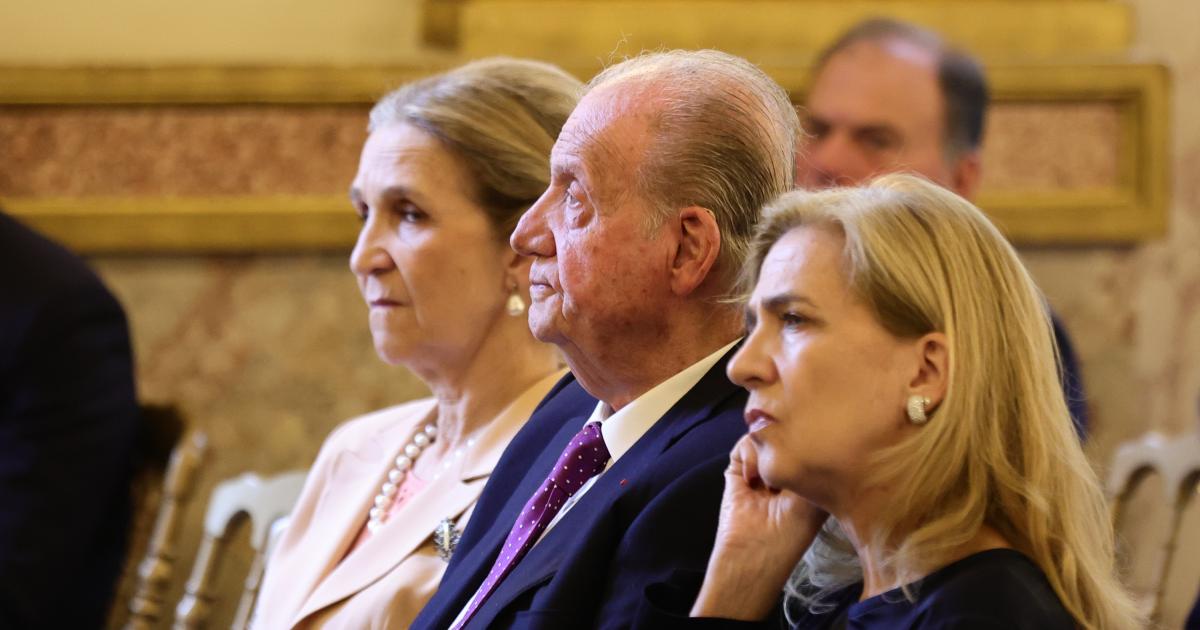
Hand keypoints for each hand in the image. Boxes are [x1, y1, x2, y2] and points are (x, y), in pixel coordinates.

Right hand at [690, 435, 827, 619]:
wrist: (755, 553)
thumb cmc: (791, 532)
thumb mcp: (814, 498)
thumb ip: (813, 465)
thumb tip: (807, 435)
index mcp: (807, 482)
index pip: (810, 448)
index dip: (812, 441)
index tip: (811, 447)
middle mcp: (784, 474)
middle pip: (787, 438)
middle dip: (787, 444)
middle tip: (788, 464)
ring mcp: (760, 472)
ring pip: (765, 437)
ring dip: (767, 452)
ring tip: (768, 480)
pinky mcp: (737, 473)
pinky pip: (743, 446)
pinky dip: (748, 454)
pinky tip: (753, 478)